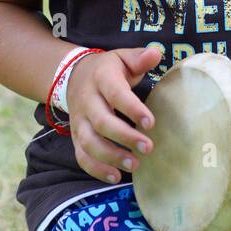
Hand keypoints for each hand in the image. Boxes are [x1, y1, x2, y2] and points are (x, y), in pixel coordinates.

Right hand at [65, 45, 160, 183]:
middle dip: (124, 137)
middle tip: (148, 148)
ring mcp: (79, 122)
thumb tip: (156, 53)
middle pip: (102, 122)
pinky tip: (115, 176)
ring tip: (134, 165)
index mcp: (101, 79)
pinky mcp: (76, 137)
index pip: (115, 94)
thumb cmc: (108, 70)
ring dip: (111, 156)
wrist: (73, 76)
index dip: (132, 108)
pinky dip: (96, 169)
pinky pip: (82, 156)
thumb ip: (139, 58)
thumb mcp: (122, 59)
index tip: (150, 122)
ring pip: (89, 143)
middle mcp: (87, 101)